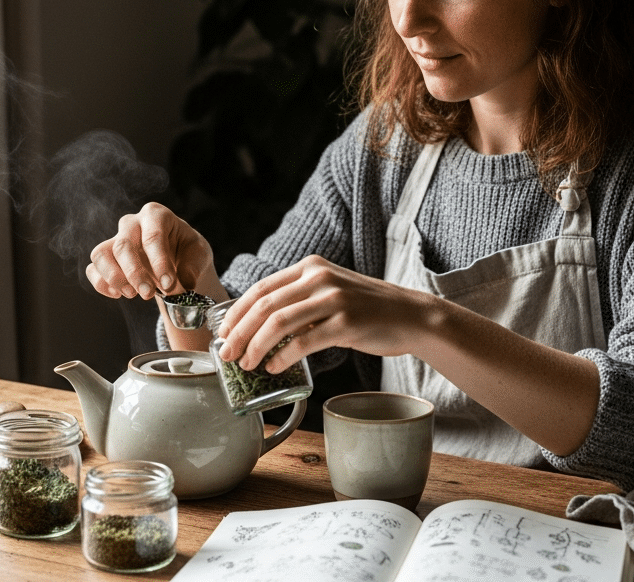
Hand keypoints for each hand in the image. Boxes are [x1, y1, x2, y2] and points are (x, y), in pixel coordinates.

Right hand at [85, 202, 217, 300]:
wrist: (176, 257)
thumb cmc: (186, 250)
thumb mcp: (198, 253)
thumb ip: (193, 266)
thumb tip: (185, 282)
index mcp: (156, 215)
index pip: (152, 236)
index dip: (159, 262)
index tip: (168, 284)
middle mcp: (132, 224)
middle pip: (123, 245)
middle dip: (135, 273)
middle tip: (148, 294)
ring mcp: (115, 239)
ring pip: (101, 254)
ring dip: (114, 277)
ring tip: (132, 294)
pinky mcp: (106, 258)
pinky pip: (93, 269)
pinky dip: (101, 284)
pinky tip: (118, 294)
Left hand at [216, 255, 444, 372]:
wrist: (411, 316)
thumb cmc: (366, 310)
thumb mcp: (330, 291)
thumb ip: (300, 300)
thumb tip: (259, 327)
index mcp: (310, 267)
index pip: (261, 288)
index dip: (236, 312)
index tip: (222, 333)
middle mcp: (319, 277)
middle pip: (264, 305)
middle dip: (239, 333)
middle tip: (226, 355)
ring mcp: (333, 299)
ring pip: (278, 323)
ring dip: (256, 347)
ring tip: (247, 364)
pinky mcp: (345, 323)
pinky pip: (303, 342)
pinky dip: (283, 357)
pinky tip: (274, 367)